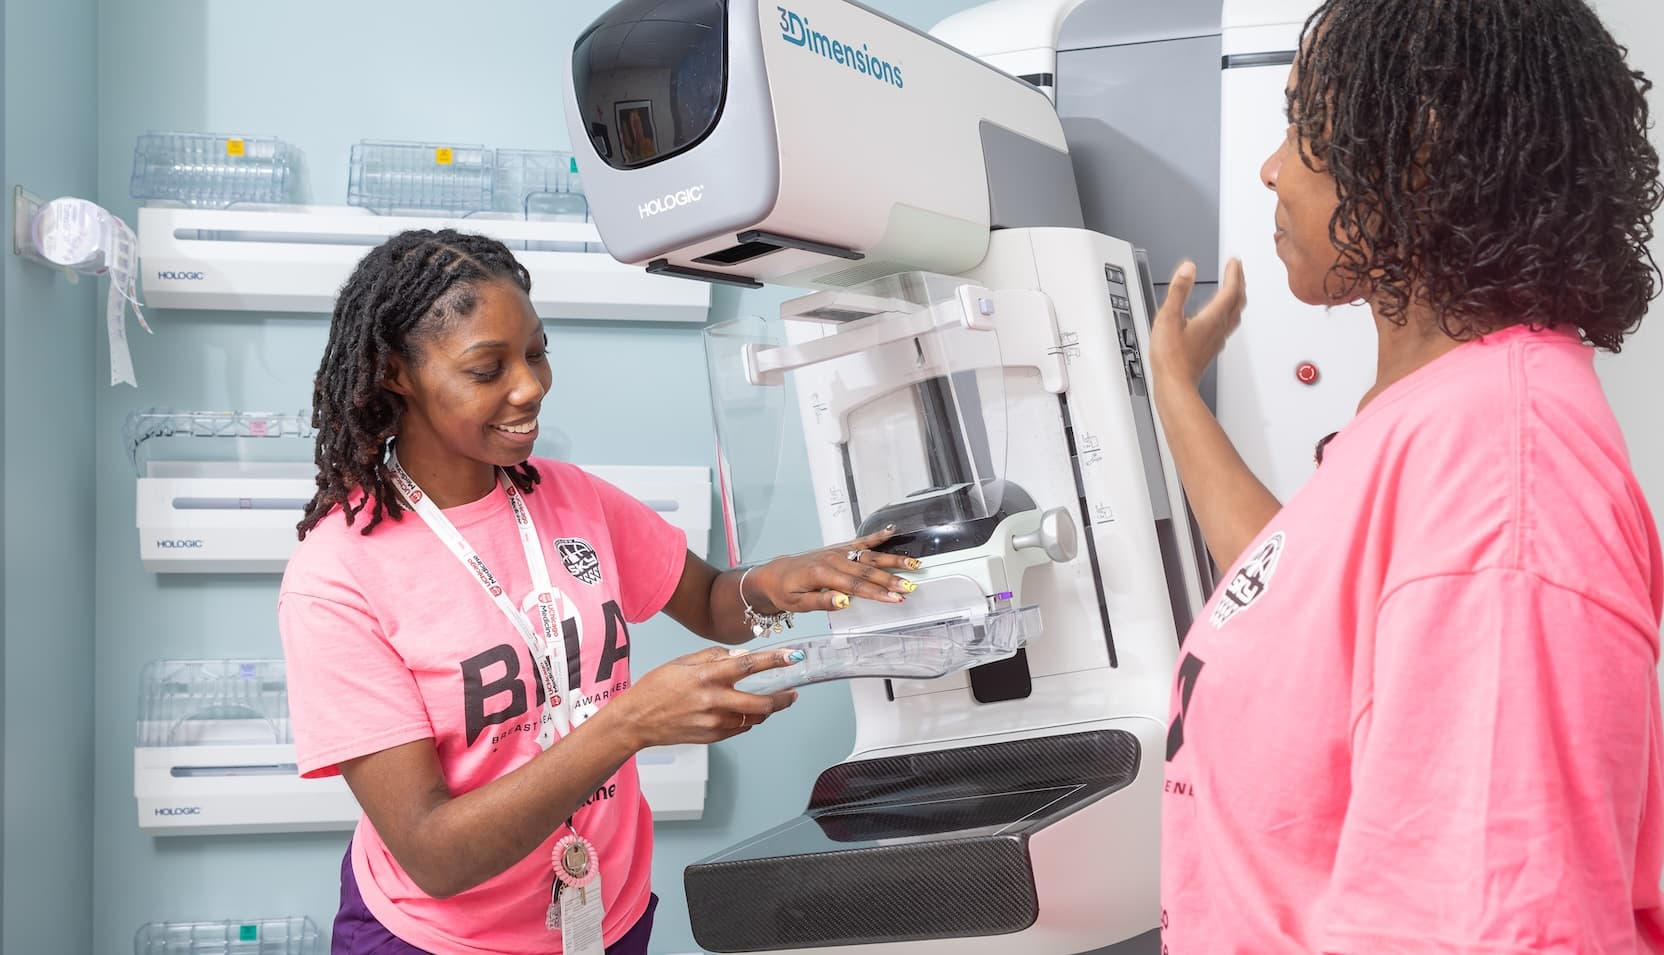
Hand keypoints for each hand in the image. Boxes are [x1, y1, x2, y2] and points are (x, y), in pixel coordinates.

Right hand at [610, 646, 803, 747]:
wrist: (636, 721)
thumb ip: (713, 657)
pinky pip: (740, 729)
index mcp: (705, 676)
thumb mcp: (681, 663)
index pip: (748, 665)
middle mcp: (712, 701)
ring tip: (770, 702)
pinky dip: (748, 721)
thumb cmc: (654, 689)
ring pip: (753, 719)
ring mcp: (712, 722)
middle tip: (792, 693)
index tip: (792, 656)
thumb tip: (741, 655)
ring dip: (766, 711)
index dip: (774, 660)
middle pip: (760, 703)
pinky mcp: (711, 737)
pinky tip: (746, 713)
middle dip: (782, 699)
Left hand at [747, 527, 919, 612]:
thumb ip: (822, 601)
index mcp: (821, 574)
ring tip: (913, 564)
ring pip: (869, 556)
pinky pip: (860, 542)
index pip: (855, 586)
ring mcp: (837, 552)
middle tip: (910, 586)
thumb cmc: (785, 591)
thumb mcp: (798, 603)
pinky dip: (877, 536)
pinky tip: (891, 531)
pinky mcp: (839, 549)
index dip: (877, 593)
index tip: (894, 598)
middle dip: (891, 579)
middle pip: (867, 571)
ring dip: (892, 560)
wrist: (774, 575)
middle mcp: (832, 560)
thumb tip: (844, 601)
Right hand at [1149, 258, 1246, 393]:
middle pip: (1238, 301)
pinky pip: (1228, 325)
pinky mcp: (1211, 348)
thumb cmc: (1171, 357)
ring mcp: (1217, 339)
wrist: (1175, 385)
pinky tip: (1221, 316)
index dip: (1234, 273)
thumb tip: (1188, 268)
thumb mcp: (1168, 317)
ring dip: (1238, 297)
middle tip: (1238, 269)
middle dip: (1240, 282)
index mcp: (1212, 318)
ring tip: (1235, 288)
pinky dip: (1230, 312)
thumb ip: (1178, 290)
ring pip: (1236, 313)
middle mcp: (1219, 328)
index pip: (1230, 290)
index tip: (1234, 261)